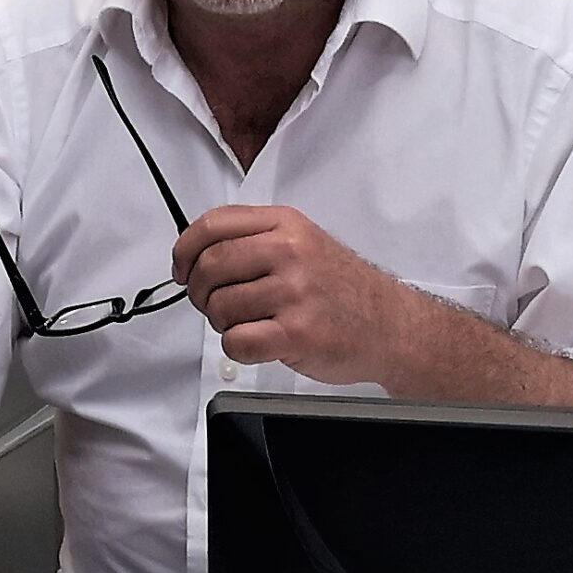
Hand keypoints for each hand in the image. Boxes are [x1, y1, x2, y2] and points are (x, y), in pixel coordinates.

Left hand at [172, 205, 410, 386]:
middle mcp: (290, 253)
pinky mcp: (296, 334)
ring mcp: (294, 293)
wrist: (391, 325)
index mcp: (286, 225)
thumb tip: (196, 251)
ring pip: (220, 306)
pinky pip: (237, 342)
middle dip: (198, 290)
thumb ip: (255, 239)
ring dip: (222, 322)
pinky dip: (237, 347)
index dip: (185, 249)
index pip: (213, 225)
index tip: (181, 268)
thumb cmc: (343, 288)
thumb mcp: (304, 241)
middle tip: (208, 302)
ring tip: (246, 323)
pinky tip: (257, 342)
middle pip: (210, 266)